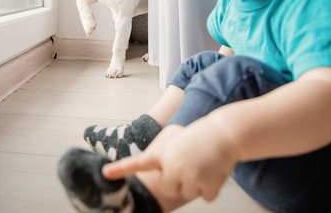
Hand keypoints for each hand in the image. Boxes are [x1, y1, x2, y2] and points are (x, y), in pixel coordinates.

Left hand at [102, 119, 236, 201]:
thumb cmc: (201, 137)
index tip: (105, 173)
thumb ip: (166, 159)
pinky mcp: (206, 184)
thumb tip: (165, 174)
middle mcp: (173, 165)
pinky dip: (212, 188)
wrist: (224, 132)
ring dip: (198, 184)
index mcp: (164, 154)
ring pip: (189, 194)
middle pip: (171, 188)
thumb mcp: (177, 143)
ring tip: (204, 164)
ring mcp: (189, 175)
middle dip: (181, 181)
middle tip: (193, 163)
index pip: (139, 162)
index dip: (121, 169)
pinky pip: (206, 197)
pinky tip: (214, 171)